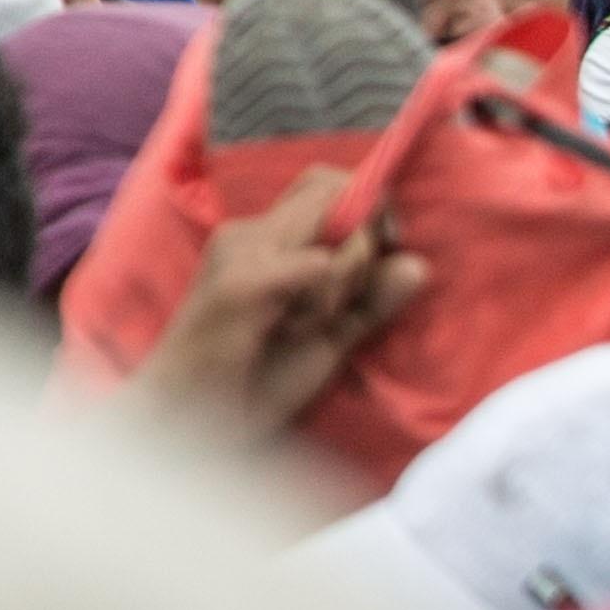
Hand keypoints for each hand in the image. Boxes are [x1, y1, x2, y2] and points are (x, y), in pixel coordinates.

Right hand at [134, 167, 425, 436]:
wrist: (189, 426)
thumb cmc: (254, 384)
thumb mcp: (329, 339)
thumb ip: (371, 302)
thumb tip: (420, 265)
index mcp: (266, 239)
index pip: (328, 183)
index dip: (369, 206)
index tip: (387, 248)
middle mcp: (250, 233)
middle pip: (336, 193)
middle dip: (363, 246)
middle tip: (338, 305)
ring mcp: (241, 254)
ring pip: (333, 227)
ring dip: (342, 280)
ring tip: (301, 327)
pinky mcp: (239, 285)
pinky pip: (314, 266)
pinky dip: (324, 293)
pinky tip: (292, 329)